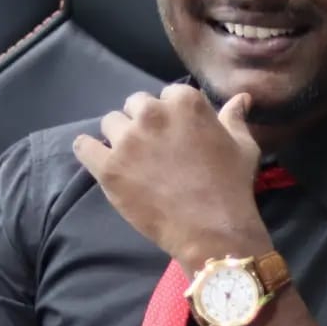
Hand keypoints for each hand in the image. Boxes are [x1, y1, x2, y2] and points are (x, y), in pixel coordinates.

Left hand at [73, 85, 270, 267]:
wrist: (213, 230)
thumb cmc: (232, 186)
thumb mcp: (243, 147)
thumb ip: (234, 118)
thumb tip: (240, 98)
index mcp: (184, 102)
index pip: (166, 95)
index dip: (170, 116)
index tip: (176, 136)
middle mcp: (152, 114)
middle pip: (135, 105)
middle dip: (143, 122)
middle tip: (153, 150)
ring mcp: (127, 140)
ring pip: (110, 123)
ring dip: (119, 137)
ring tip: (132, 160)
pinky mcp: (108, 167)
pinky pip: (83, 146)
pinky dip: (89, 150)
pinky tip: (99, 160)